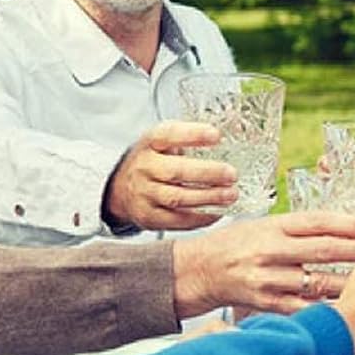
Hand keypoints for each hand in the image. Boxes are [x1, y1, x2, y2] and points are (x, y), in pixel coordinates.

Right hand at [104, 121, 239, 231]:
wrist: (122, 190)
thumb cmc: (155, 163)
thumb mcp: (163, 144)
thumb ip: (188, 140)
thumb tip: (229, 135)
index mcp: (149, 143)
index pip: (168, 135)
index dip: (192, 134)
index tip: (216, 135)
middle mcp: (144, 167)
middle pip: (176, 171)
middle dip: (208, 172)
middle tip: (232, 174)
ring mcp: (145, 194)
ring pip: (178, 198)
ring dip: (208, 197)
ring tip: (231, 195)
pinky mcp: (150, 217)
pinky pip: (178, 220)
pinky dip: (201, 217)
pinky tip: (218, 212)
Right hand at [172, 211, 354, 317]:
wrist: (199, 271)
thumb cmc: (235, 245)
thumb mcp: (263, 225)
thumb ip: (298, 228)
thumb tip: (344, 227)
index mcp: (272, 227)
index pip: (315, 222)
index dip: (346, 224)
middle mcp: (271, 251)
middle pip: (322, 250)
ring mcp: (269, 279)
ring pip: (317, 282)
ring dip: (346, 282)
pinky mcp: (267, 303)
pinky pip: (303, 308)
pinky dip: (326, 309)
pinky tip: (344, 309)